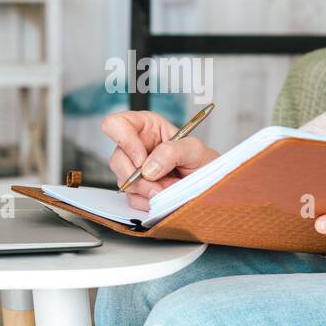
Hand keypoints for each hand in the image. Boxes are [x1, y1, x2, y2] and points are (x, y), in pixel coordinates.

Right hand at [101, 110, 219, 210]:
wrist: (209, 184)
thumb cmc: (203, 160)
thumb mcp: (194, 149)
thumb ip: (172, 152)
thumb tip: (148, 168)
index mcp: (146, 126)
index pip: (116, 124)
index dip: (125, 141)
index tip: (141, 160)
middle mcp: (136, 146)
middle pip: (117, 159)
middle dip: (139, 176)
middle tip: (160, 183)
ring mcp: (134, 169)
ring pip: (123, 182)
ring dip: (149, 190)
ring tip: (171, 187)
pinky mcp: (137, 189)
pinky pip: (132, 198)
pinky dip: (149, 201)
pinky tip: (165, 194)